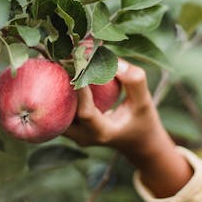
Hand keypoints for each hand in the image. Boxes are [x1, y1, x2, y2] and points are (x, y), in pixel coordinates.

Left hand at [64, 59, 192, 197]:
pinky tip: (62, 69)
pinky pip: (60, 108)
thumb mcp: (145, 101)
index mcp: (103, 133)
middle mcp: (83, 137)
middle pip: (61, 113)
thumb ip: (134, 80)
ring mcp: (75, 134)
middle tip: (60, 58)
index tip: (79, 64)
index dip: (81, 89)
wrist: (139, 142)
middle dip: (59, 86)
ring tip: (56, 61)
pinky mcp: (72, 128)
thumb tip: (113, 58)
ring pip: (56, 111)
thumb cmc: (143, 120)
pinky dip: (61, 90)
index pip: (86, 112)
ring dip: (56, 87)